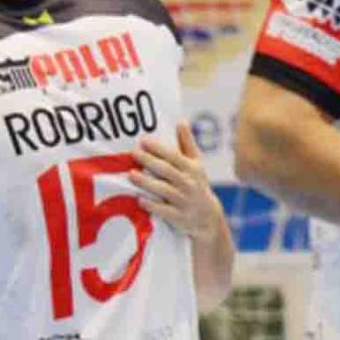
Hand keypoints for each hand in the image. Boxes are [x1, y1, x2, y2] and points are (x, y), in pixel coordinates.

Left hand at [133, 122, 224, 241]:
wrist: (208, 217)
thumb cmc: (197, 184)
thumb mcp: (196, 164)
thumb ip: (187, 143)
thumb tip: (181, 121)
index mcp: (192, 169)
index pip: (174, 157)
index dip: (159, 149)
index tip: (143, 140)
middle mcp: (189, 184)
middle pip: (167, 171)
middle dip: (150, 162)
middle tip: (133, 153)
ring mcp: (184, 201)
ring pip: (164, 190)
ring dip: (147, 183)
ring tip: (131, 175)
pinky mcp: (179, 217)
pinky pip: (165, 211)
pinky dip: (153, 205)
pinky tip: (139, 199)